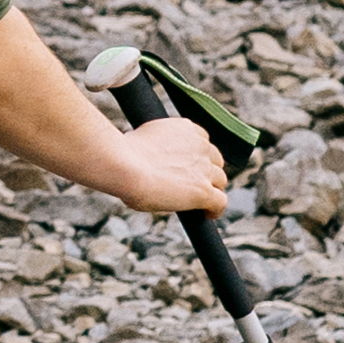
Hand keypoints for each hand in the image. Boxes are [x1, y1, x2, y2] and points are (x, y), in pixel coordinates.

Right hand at [105, 116, 233, 216]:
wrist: (124, 166)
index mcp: (185, 128)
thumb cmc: (123, 154)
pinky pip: (220, 201)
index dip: (196, 156)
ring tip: (198, 202)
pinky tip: (207, 215)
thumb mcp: (143, 140)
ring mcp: (204, 168)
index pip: (202, 142)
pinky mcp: (203, 190)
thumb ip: (155, 147)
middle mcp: (199, 145)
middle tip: (192, 184)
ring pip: (219, 180)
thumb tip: (146, 160)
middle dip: (206, 172)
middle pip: (215, 160)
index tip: (187, 166)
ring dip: (210, 189)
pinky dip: (215, 209)